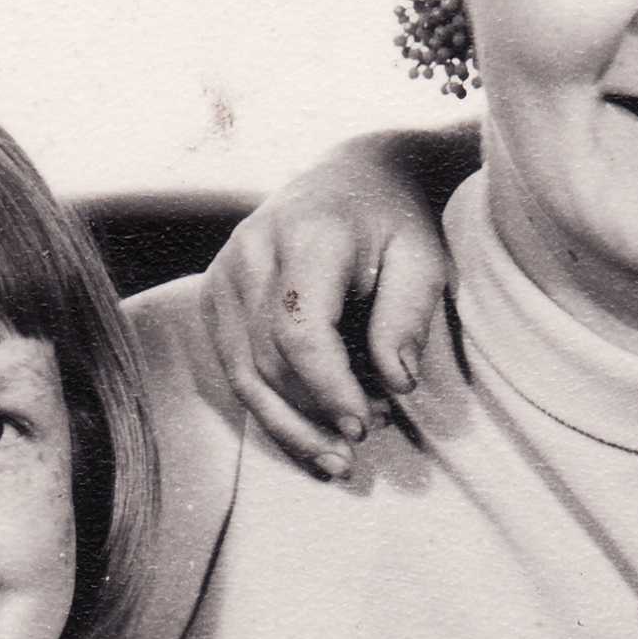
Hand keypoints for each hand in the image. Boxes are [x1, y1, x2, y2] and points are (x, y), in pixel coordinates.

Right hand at [201, 132, 455, 475]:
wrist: (349, 179)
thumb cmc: (393, 223)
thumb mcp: (422, 261)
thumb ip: (406, 318)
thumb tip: (394, 382)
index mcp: (307, 235)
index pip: (300, 329)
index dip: (328, 388)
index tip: (366, 425)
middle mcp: (253, 250)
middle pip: (269, 358)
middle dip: (317, 412)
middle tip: (368, 435)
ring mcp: (224, 271)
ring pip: (242, 371)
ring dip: (288, 425)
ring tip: (336, 459)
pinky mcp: (214, 293)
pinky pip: (232, 366)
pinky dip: (269, 407)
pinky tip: (305, 434)